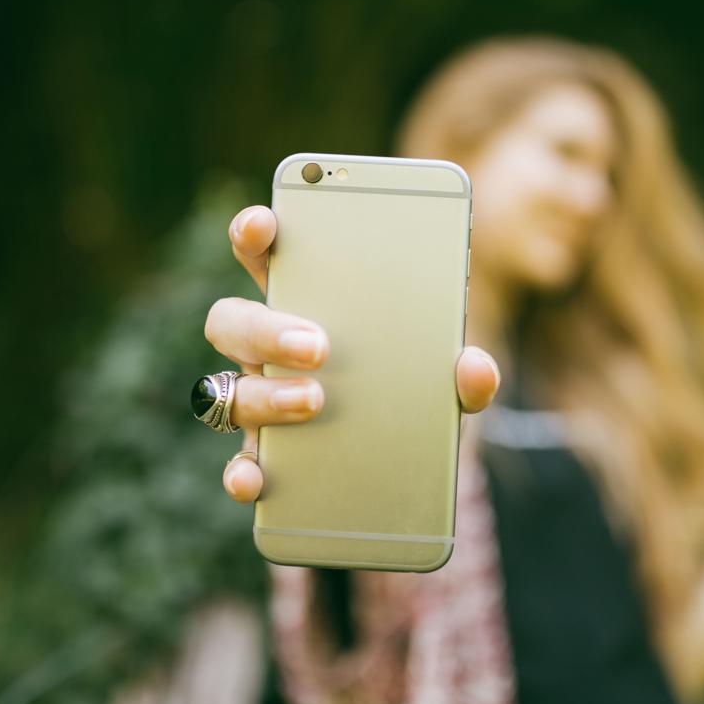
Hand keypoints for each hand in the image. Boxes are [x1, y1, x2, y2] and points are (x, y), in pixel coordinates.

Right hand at [207, 204, 501, 502]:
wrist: (413, 458)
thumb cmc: (416, 386)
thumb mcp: (447, 375)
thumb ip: (465, 369)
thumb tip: (474, 367)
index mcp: (307, 300)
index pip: (265, 254)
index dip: (254, 233)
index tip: (263, 223)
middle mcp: (269, 346)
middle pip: (233, 321)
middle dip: (268, 327)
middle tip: (320, 345)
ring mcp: (262, 399)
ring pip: (230, 390)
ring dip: (267, 395)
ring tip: (315, 402)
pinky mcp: (267, 455)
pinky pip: (240, 463)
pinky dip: (242, 473)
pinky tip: (256, 480)